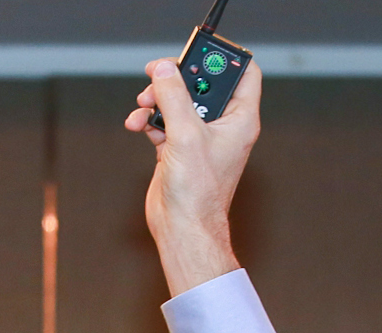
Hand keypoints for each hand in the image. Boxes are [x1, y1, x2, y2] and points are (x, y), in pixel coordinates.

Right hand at [123, 57, 261, 295]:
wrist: (182, 229)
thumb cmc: (198, 192)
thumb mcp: (186, 135)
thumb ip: (174, 97)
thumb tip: (164, 70)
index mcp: (239, 120)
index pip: (244, 73)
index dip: (223, 58)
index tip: (196, 53)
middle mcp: (223, 127)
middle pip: (202, 84)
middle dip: (177, 79)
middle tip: (158, 75)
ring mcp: (201, 139)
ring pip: (180, 102)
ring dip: (158, 99)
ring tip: (144, 105)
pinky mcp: (180, 150)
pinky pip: (165, 122)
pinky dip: (150, 119)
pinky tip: (138, 124)